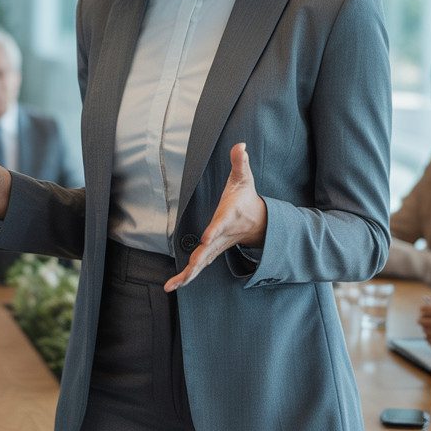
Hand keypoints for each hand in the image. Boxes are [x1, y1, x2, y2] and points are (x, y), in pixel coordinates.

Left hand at [164, 143, 266, 291]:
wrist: (258, 221)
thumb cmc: (246, 197)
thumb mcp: (245, 178)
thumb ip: (240, 162)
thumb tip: (240, 145)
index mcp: (228, 216)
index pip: (221, 224)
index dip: (214, 231)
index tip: (206, 239)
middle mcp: (222, 235)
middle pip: (209, 250)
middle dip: (198, 261)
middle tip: (187, 271)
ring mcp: (217, 246)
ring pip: (202, 263)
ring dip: (188, 275)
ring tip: (172, 285)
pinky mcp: (212, 252)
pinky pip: (199, 266)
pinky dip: (188, 276)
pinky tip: (174, 285)